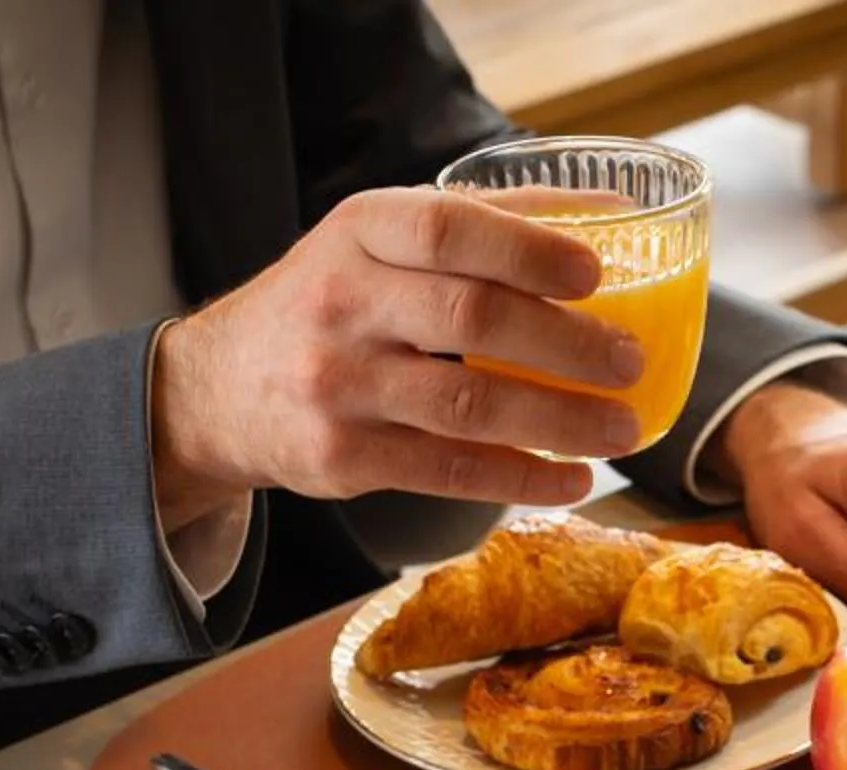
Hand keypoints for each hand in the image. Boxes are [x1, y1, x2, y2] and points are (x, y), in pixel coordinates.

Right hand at [149, 187, 645, 523]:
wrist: (216, 390)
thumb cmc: (331, 303)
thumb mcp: (376, 242)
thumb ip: (478, 224)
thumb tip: (605, 212)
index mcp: (358, 231)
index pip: (447, 227)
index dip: (528, 248)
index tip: (596, 271)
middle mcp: (340, 302)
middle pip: (472, 319)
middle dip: (567, 344)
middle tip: (630, 361)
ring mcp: (337, 384)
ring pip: (469, 406)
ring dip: (561, 421)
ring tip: (623, 428)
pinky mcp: (341, 457)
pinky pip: (450, 472)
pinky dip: (523, 478)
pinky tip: (573, 480)